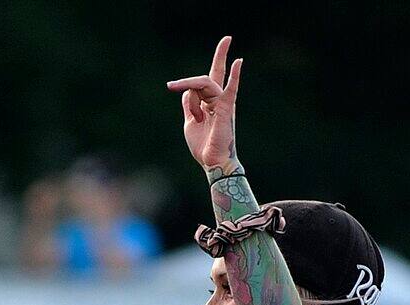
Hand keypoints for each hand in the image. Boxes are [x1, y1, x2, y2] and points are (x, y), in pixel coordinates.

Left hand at [167, 36, 242, 173]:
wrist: (211, 162)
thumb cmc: (203, 145)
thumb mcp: (190, 123)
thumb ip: (190, 105)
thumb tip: (187, 91)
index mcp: (208, 104)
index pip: (202, 83)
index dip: (188, 80)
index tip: (170, 85)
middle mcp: (217, 100)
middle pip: (210, 77)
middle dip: (220, 55)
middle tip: (228, 37)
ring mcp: (222, 103)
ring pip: (203, 85)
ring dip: (190, 93)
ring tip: (187, 105)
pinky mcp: (226, 109)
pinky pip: (230, 90)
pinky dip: (235, 76)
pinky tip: (238, 62)